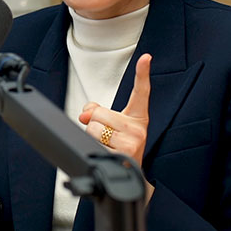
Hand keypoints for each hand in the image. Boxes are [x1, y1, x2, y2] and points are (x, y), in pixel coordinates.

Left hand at [78, 53, 154, 202]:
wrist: (129, 173)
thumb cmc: (120, 146)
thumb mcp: (113, 126)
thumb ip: (97, 112)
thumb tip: (85, 115)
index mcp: (137, 118)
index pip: (141, 93)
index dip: (142, 74)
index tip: (146, 57)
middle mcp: (138, 129)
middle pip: (99, 114)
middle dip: (94, 124)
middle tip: (106, 136)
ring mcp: (132, 143)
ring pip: (93, 128)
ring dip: (92, 137)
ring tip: (106, 145)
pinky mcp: (122, 155)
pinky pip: (94, 143)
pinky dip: (93, 147)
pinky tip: (106, 154)